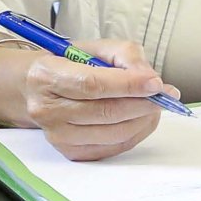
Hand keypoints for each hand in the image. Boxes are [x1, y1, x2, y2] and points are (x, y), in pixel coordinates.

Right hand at [6, 38, 169, 163]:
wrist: (37, 90)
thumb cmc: (69, 66)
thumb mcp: (93, 48)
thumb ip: (124, 55)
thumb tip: (151, 79)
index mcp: (46, 75)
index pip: (92, 84)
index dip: (128, 85)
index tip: (156, 84)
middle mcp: (46, 109)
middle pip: (105, 112)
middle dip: (142, 104)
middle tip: (163, 95)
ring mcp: (57, 135)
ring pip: (113, 133)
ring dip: (142, 120)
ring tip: (152, 105)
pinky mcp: (69, 152)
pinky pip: (112, 148)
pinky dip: (134, 134)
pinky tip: (138, 119)